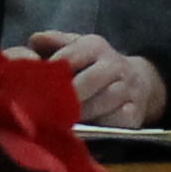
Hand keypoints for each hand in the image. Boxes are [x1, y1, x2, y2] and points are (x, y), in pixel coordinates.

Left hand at [27, 31, 166, 129]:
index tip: (32, 88)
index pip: (69, 57)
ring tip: (61, 123)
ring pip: (104, 102)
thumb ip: (53, 42)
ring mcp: (127, 89)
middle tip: (45, 110)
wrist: (138, 82)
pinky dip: (101, 126)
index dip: (51, 74)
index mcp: (94, 46)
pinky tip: (85, 131)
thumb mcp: (75, 48)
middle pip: (89, 81)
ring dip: (82, 114)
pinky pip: (117, 121)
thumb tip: (35, 40)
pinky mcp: (134, 113)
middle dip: (67, 97)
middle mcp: (114, 65)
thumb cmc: (93, 66)